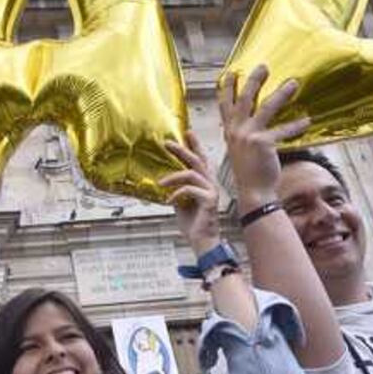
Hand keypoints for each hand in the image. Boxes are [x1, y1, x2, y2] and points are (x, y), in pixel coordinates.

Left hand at [161, 131, 221, 255]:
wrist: (202, 241)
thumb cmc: (194, 224)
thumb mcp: (181, 203)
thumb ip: (177, 190)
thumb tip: (164, 180)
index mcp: (205, 182)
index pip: (201, 159)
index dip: (195, 144)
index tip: (186, 132)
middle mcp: (210, 183)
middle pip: (197, 160)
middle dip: (182, 149)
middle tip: (167, 143)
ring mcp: (211, 191)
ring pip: (192, 173)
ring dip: (173, 176)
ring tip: (161, 182)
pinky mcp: (209, 200)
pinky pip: (190, 190)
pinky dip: (177, 193)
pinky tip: (169, 200)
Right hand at [218, 65, 310, 211]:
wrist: (253, 192)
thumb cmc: (249, 172)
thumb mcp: (239, 149)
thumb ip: (241, 134)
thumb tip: (248, 122)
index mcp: (230, 131)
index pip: (225, 104)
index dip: (227, 87)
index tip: (232, 72)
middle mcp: (236, 131)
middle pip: (245, 98)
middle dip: (254, 80)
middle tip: (264, 66)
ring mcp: (249, 136)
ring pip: (266, 108)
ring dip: (281, 93)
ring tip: (293, 83)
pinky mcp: (264, 143)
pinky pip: (283, 130)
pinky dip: (296, 125)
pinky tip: (307, 120)